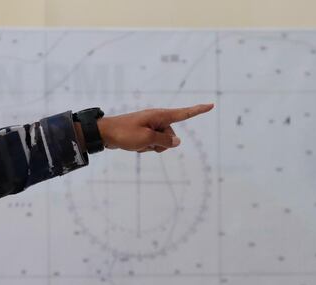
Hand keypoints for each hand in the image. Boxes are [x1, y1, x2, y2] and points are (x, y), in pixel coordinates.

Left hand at [97, 104, 213, 152]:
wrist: (105, 134)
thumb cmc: (125, 133)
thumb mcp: (146, 139)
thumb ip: (164, 141)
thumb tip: (178, 142)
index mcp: (160, 116)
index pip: (183, 114)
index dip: (198, 110)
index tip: (211, 105)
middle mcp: (157, 120)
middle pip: (171, 136)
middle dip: (162, 144)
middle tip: (145, 142)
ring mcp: (150, 127)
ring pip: (161, 143)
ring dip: (151, 147)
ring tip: (137, 143)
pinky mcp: (144, 133)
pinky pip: (151, 144)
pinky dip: (144, 147)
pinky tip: (133, 145)